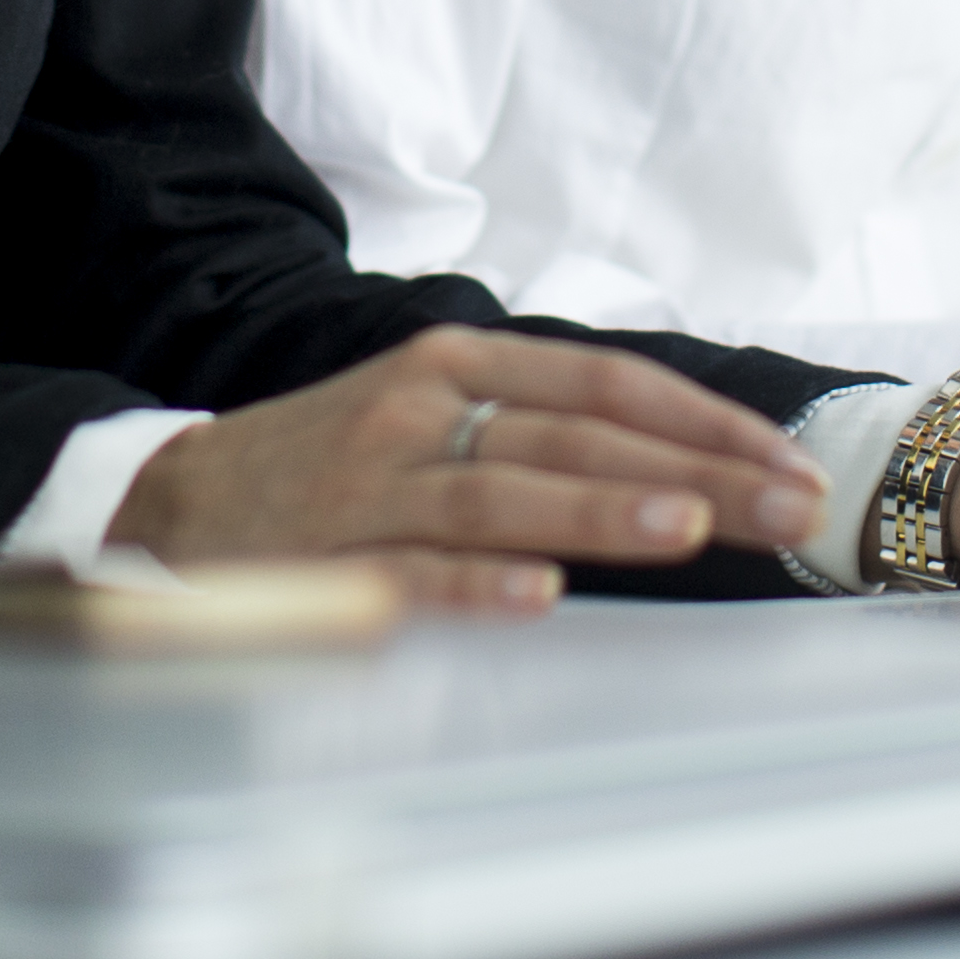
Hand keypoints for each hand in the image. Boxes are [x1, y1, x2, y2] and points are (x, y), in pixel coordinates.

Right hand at [107, 328, 827, 612]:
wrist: (170, 504)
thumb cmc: (329, 466)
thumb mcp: (432, 414)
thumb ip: (538, 430)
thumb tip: (682, 465)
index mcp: (457, 364)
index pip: (604, 382)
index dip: (703, 419)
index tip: (788, 461)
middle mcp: (418, 410)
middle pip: (575, 435)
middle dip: (695, 470)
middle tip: (789, 506)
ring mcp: (369, 485)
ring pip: (502, 492)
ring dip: (599, 510)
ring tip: (689, 526)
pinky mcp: (324, 561)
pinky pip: (409, 571)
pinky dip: (475, 581)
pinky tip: (538, 594)